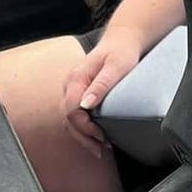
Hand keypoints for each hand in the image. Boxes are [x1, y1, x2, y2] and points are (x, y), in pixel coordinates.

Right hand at [61, 32, 145, 146]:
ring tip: (100, 148)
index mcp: (76, 78)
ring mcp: (72, 90)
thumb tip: (86, 104)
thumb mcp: (117, 66)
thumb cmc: (121, 52)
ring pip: (70, 119)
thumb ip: (101, 84)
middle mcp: (69, 85)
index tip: (100, 136)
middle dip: (83, 137)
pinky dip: (84, 129)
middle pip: (69, 118)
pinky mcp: (78, 93)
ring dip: (83, 136)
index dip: (84, 127)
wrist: (122, 41)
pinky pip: (76, 115)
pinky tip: (96, 137)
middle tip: (101, 150)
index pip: (72, 110)